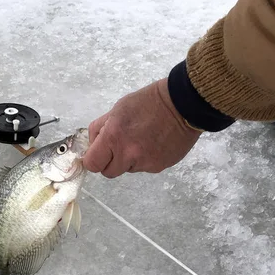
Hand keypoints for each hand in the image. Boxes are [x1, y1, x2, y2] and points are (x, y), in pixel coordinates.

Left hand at [83, 78, 201, 177]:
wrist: (182, 104)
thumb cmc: (147, 102)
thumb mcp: (117, 109)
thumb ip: (100, 128)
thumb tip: (92, 145)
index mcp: (113, 137)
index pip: (92, 164)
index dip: (93, 159)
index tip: (98, 153)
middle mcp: (128, 154)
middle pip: (108, 172)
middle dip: (110, 161)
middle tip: (119, 146)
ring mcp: (145, 163)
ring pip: (127, 170)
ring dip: (128, 160)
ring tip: (140, 140)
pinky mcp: (158, 167)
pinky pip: (143, 168)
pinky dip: (145, 159)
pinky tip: (152, 143)